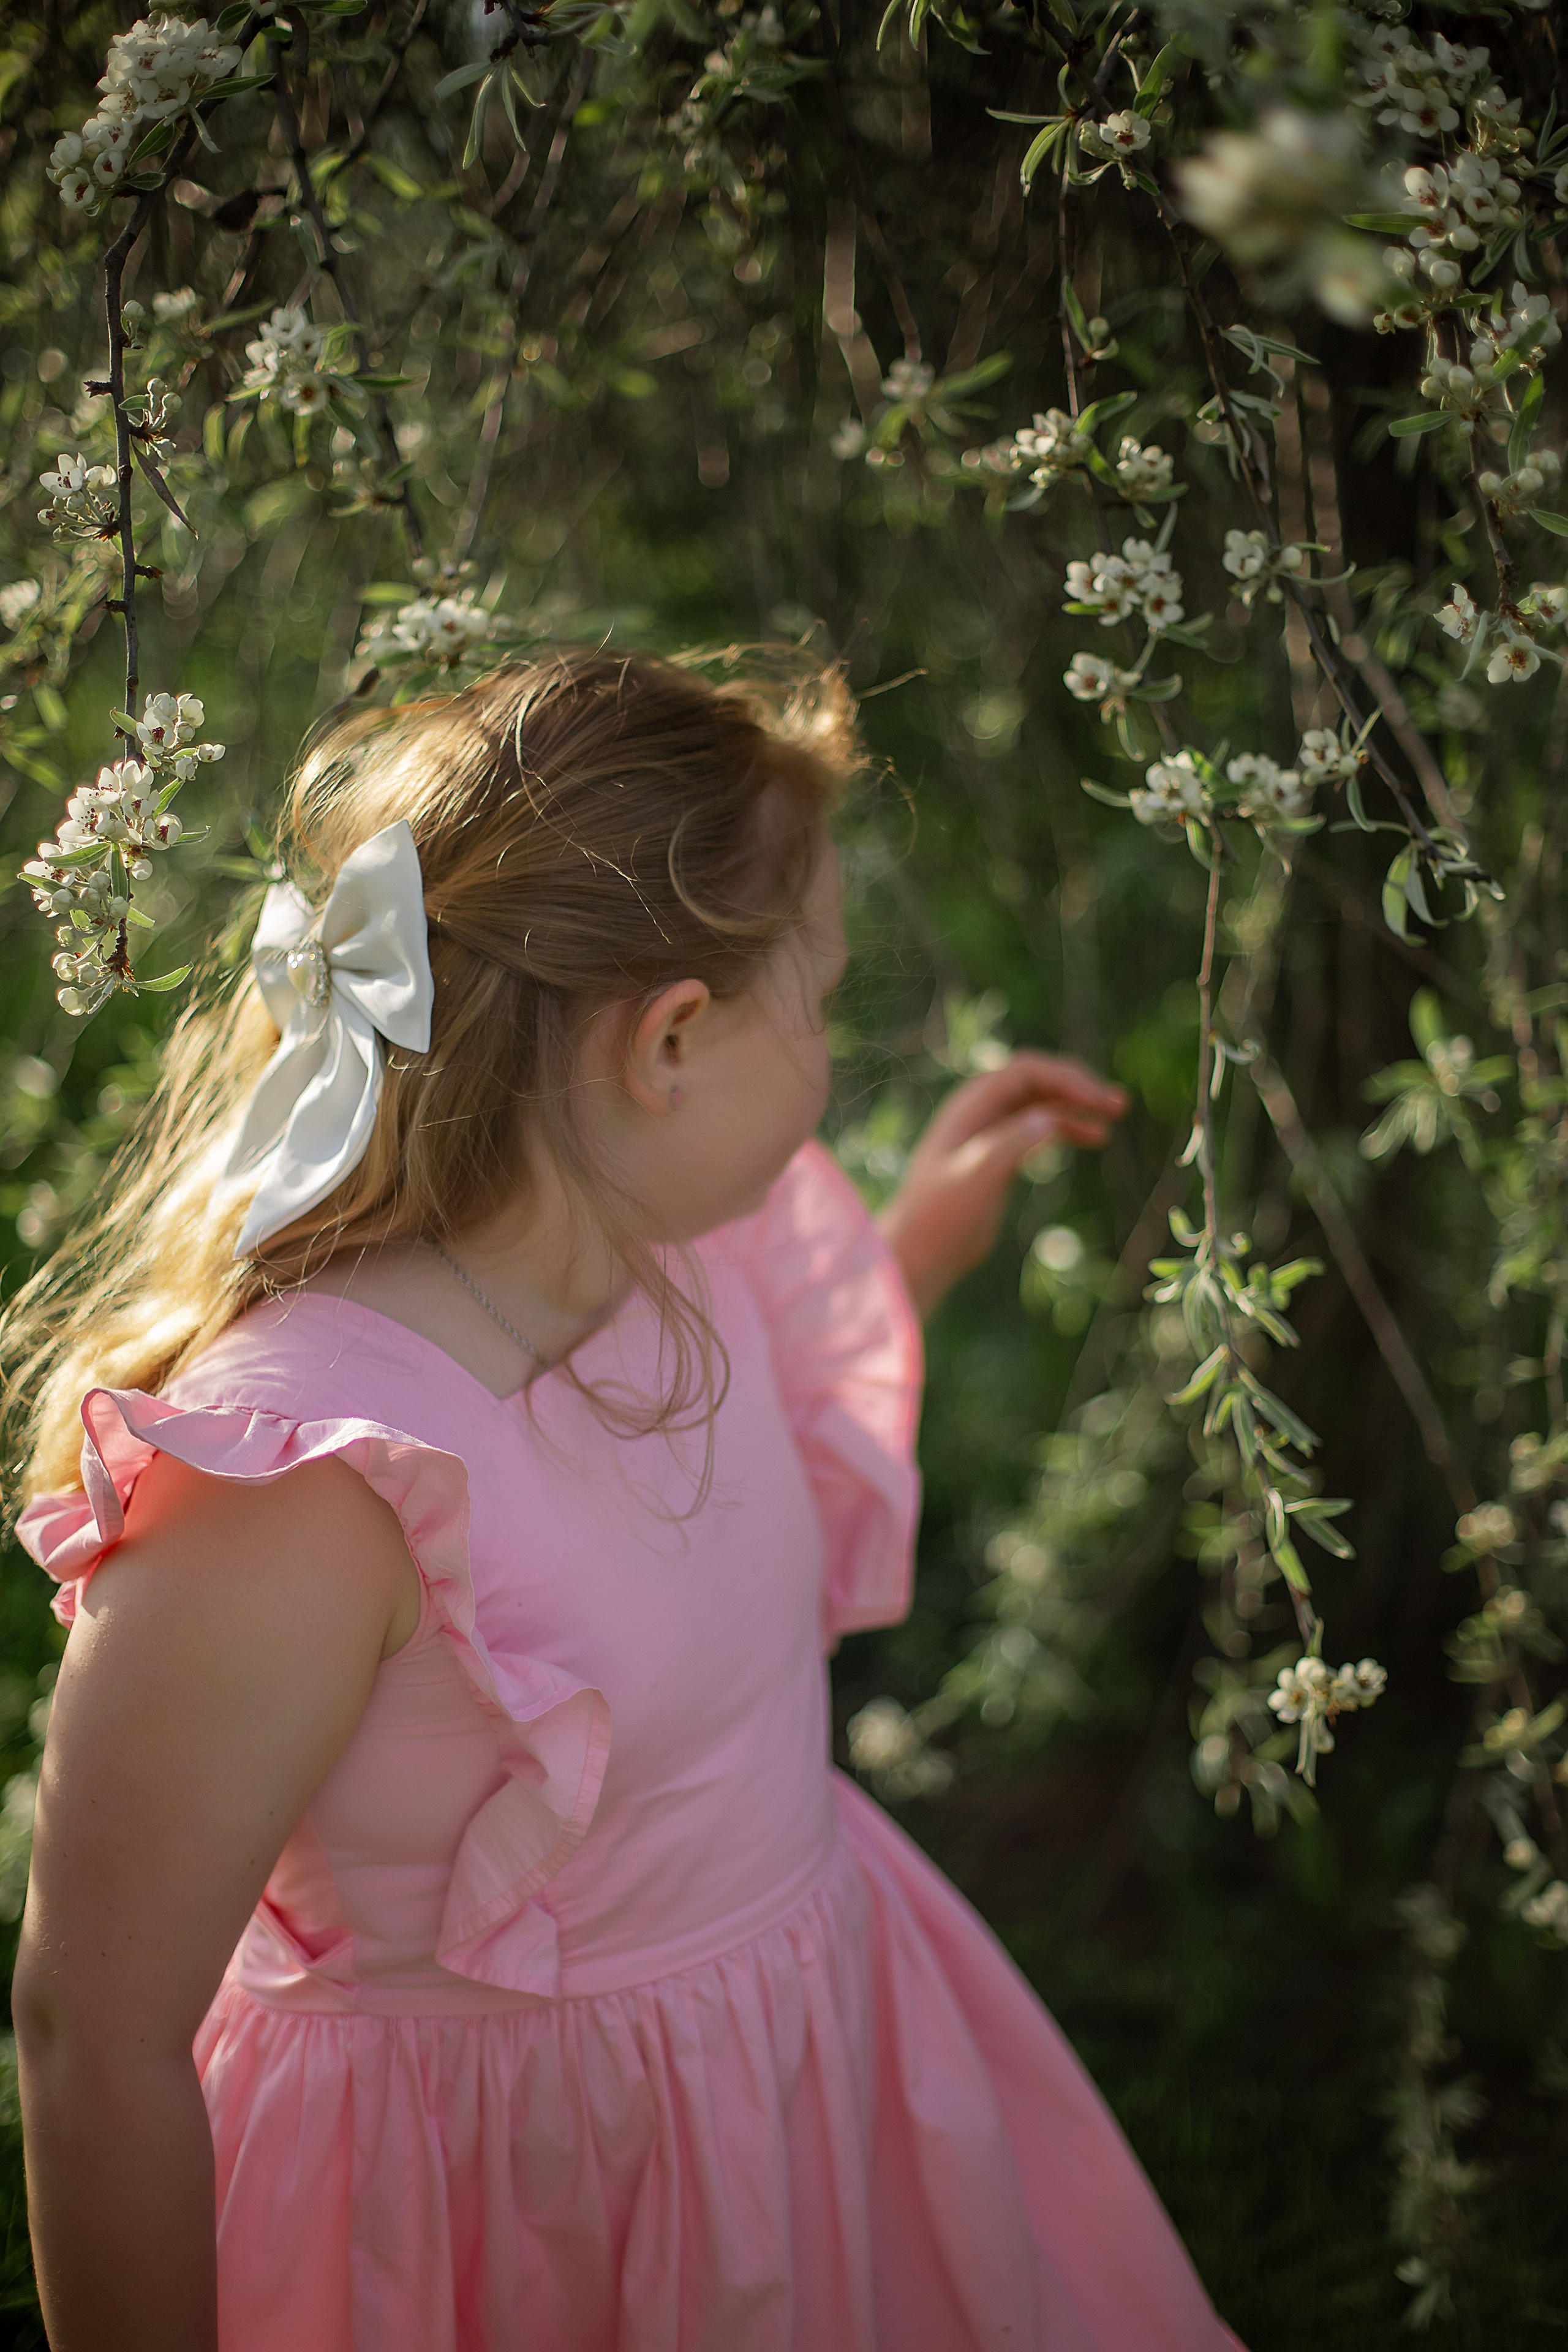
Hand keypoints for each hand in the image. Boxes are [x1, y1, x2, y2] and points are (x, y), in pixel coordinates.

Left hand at [877, 1050, 1127, 1318]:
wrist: (922, 1252)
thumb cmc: (941, 1215)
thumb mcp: (977, 1178)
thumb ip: (1010, 1145)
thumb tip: (1050, 1117)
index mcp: (971, 1105)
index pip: (1026, 1071)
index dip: (1065, 1078)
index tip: (1098, 1101)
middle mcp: (982, 1110)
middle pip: (1039, 1081)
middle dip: (1078, 1087)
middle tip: (1118, 1104)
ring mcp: (992, 1131)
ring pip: (1043, 1104)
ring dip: (1078, 1106)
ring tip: (1115, 1116)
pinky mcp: (1001, 1155)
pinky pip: (1040, 1128)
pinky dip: (1068, 1128)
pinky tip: (1095, 1138)